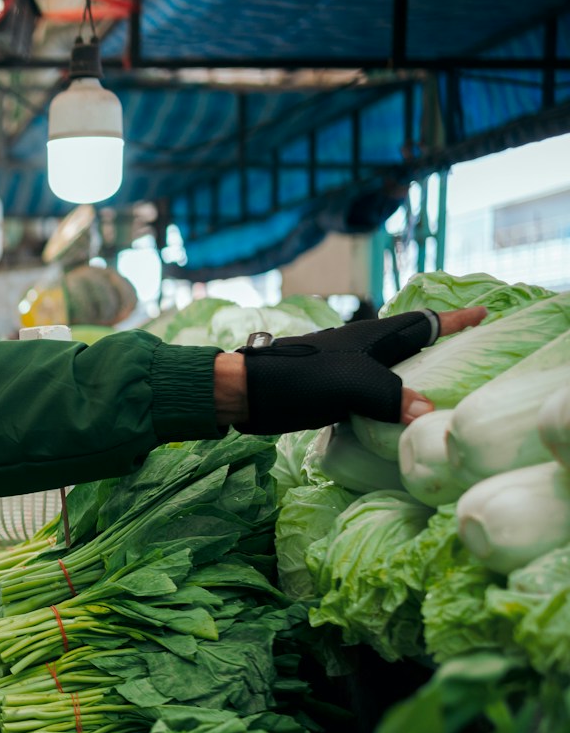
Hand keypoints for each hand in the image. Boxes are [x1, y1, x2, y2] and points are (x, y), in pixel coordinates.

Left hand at [212, 306, 487, 433]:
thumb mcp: (347, 385)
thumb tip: (427, 414)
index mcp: (371, 338)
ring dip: (417, 375)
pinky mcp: (332, 393)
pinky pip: (374, 393)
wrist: (248, 395)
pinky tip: (399, 419)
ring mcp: (347, 371)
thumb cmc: (297, 380)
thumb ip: (388, 397)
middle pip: (411, 343)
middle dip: (440, 344)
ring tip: (443, 387)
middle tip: (470, 351)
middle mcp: (362, 350)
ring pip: (393, 369)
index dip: (454, 320)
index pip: (423, 323)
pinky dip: (392, 401)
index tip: (484, 312)